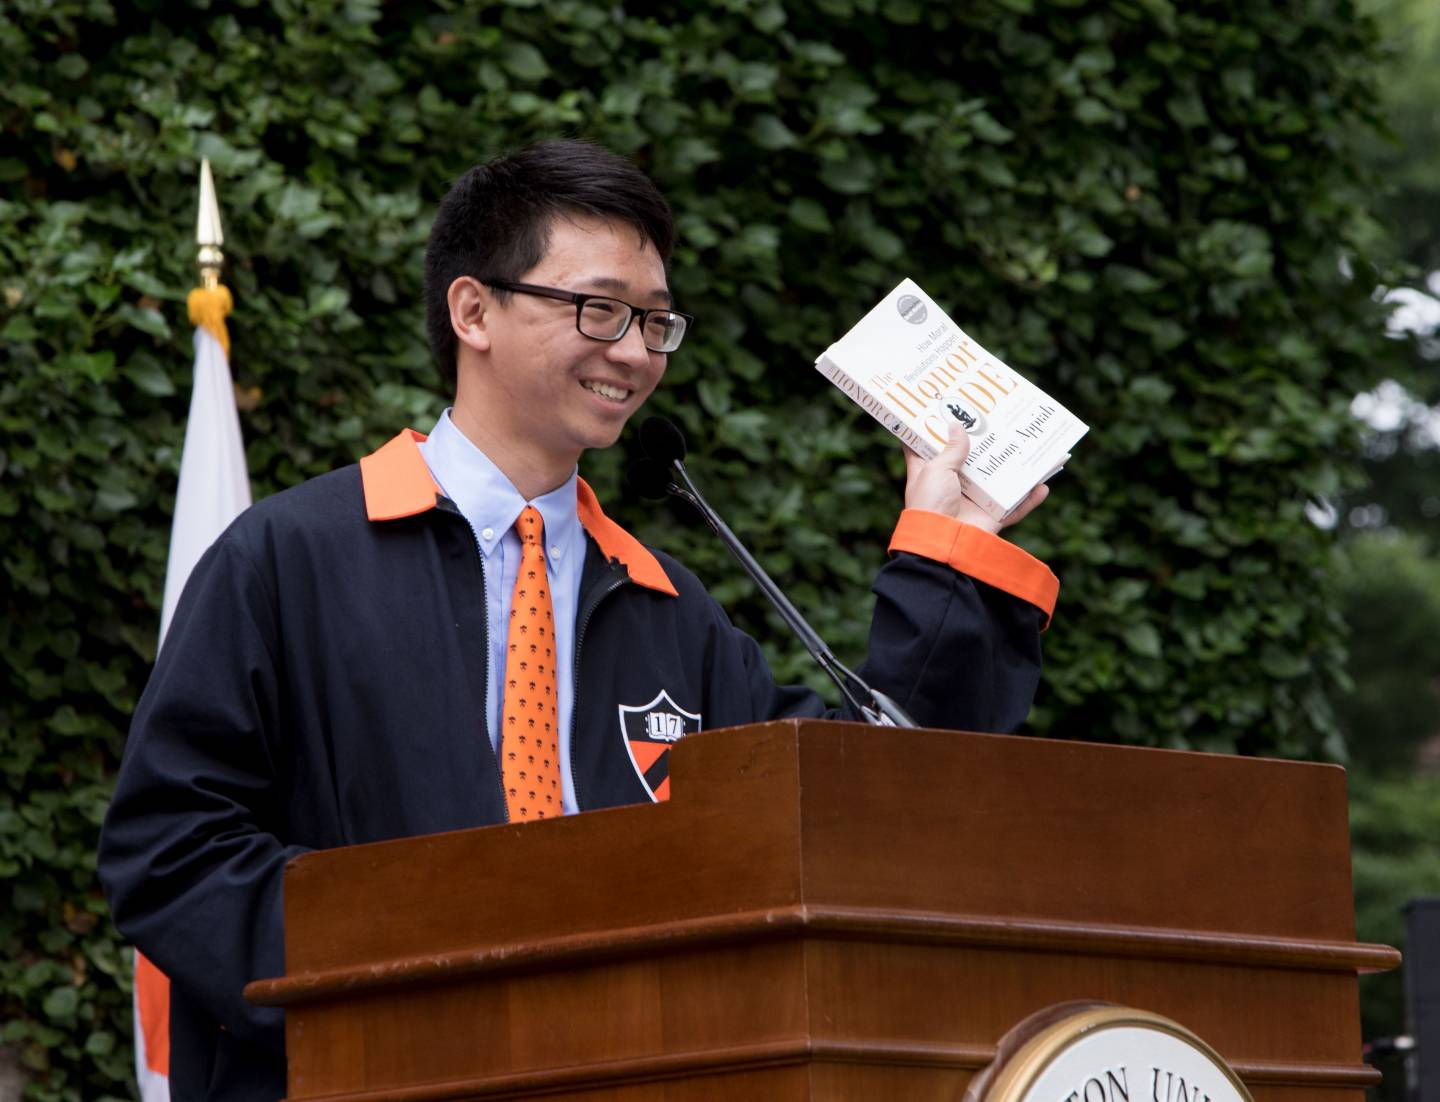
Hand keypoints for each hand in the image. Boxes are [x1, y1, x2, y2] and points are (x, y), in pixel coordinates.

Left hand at [903, 424, 1048, 534]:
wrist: (942, 543)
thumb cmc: (930, 504)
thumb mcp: (935, 470)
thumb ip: (950, 449)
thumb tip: (957, 426)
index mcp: (931, 472)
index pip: (929, 446)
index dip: (936, 428)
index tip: (945, 408)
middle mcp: (953, 484)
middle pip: (971, 459)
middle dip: (984, 442)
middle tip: (997, 419)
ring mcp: (974, 500)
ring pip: (998, 480)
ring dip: (1013, 466)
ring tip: (1028, 445)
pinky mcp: (991, 516)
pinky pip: (1015, 506)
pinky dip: (1030, 498)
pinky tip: (1043, 486)